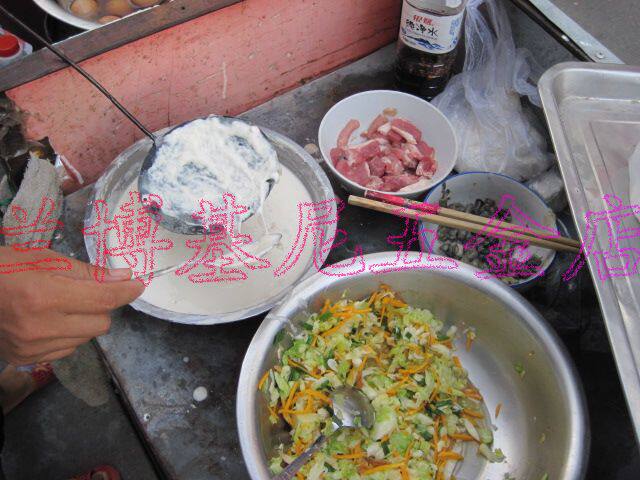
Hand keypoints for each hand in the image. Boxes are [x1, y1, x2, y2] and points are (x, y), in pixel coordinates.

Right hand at [0, 247, 143, 364]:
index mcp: (45, 295)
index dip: (126, 291)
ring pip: (87, 338)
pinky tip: (50, 321)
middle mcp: (41, 326)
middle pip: (101, 323)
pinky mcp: (27, 359)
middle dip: (101, 306)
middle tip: (86, 292)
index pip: (103, 299)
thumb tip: (124, 277)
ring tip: (62, 305)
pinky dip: (69, 335)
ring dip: (85, 321)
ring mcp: (33, 347)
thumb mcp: (46, 259)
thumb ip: (88, 273)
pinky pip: (68, 349)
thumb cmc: (6, 268)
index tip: (138, 284)